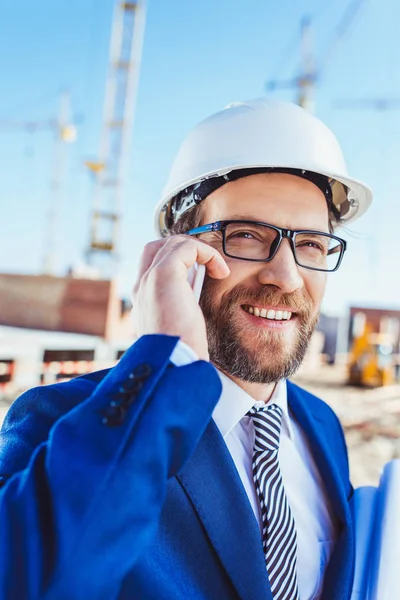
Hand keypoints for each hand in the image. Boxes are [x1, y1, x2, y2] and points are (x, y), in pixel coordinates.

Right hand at [131, 236, 229, 359]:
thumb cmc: (182, 353)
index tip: (201, 274)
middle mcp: (140, 286)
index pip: (152, 265)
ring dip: (199, 250)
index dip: (177, 262)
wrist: (175, 363)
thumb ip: (180, 308)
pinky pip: (186, 247)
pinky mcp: (163, 274)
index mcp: (142, 300)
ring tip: (218, 269)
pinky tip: (220, 272)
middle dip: (185, 249)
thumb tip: (193, 296)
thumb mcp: (179, 328)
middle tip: (208, 265)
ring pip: (172, 244)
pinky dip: (206, 253)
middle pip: (157, 247)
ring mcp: (148, 278)